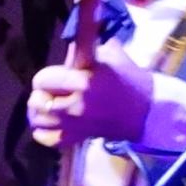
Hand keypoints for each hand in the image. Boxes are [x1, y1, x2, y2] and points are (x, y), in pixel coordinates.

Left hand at [27, 44, 155, 149]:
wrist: (148, 111)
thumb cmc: (131, 80)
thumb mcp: (111, 56)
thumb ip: (84, 49)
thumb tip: (68, 47)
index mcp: (84, 81)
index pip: (44, 78)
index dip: (49, 74)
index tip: (62, 68)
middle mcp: (76, 104)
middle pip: (37, 98)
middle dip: (44, 90)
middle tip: (56, 88)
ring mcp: (76, 124)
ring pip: (38, 119)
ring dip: (42, 111)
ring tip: (52, 105)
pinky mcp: (79, 138)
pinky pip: (47, 138)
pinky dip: (45, 131)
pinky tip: (54, 122)